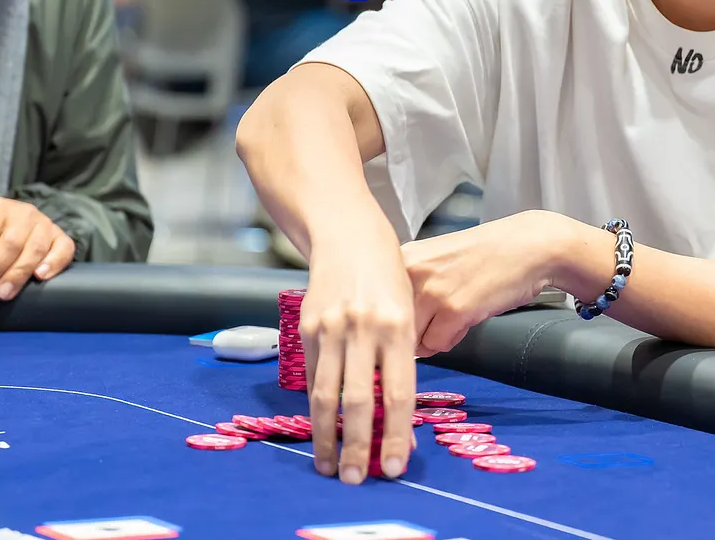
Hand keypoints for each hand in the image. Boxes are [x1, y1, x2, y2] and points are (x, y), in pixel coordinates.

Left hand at [0, 198, 74, 301]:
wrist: (16, 221)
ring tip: (2, 294)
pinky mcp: (61, 237)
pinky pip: (63, 249)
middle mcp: (23, 213)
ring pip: (35, 249)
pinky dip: (53, 263)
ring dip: (17, 274)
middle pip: (9, 244)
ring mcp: (45, 224)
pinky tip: (40, 277)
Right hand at [302, 222, 416, 484]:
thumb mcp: (406, 315)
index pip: (398, 392)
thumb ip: (401, 363)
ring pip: (326, 393)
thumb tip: (397, 421)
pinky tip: (320, 426)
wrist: (348, 236)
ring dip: (327, 436)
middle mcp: (363, 328)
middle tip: (356, 478)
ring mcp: (331, 327)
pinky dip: (315, 405)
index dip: (396, 433)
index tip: (394, 466)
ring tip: (329, 464)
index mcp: (397, 326)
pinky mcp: (307, 326)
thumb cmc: (388, 278)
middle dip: (358, 445)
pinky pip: (311, 375)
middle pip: (359, 400)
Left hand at [401, 211, 560, 356]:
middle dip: (413, 331)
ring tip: (455, 313)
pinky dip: (452, 339)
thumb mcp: (434, 262)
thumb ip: (409, 289)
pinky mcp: (453, 309)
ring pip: (412, 339)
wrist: (526, 246)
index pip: (376, 306)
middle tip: (438, 317)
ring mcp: (431, 290)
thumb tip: (389, 331)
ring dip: (433, 335)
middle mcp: (410, 271)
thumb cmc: (483, 255)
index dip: (391, 321)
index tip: (402, 324)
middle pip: (392, 326)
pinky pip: (438, 345)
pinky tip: (468, 315)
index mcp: (402, 257)